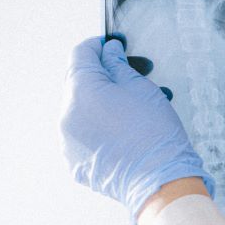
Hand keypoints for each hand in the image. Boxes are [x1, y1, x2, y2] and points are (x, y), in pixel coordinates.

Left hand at [59, 37, 214, 221]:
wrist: (159, 180)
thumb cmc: (154, 132)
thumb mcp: (141, 88)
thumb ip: (119, 64)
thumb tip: (108, 52)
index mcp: (80, 90)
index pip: (81, 55)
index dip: (100, 46)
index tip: (115, 45)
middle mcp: (66, 114)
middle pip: (80, 82)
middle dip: (107, 75)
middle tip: (136, 73)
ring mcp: (67, 141)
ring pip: (83, 110)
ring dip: (105, 102)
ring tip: (137, 106)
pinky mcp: (75, 162)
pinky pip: (83, 135)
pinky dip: (101, 127)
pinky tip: (127, 130)